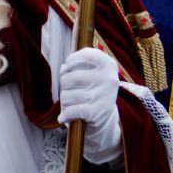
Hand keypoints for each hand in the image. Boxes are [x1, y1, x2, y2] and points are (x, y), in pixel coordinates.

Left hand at [58, 47, 121, 164]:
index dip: (72, 60)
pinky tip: (64, 117)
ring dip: (64, 101)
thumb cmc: (92, 89)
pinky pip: (70, 111)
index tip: (68, 66)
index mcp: (109, 65)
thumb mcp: (89, 73)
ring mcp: (104, 96)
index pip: (87, 55)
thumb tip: (64, 70)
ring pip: (67, 95)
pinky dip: (64, 115)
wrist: (105, 116)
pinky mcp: (97, 112)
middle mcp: (109, 79)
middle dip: (64, 84)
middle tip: (69, 89)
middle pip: (72, 78)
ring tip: (70, 103)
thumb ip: (74, 67)